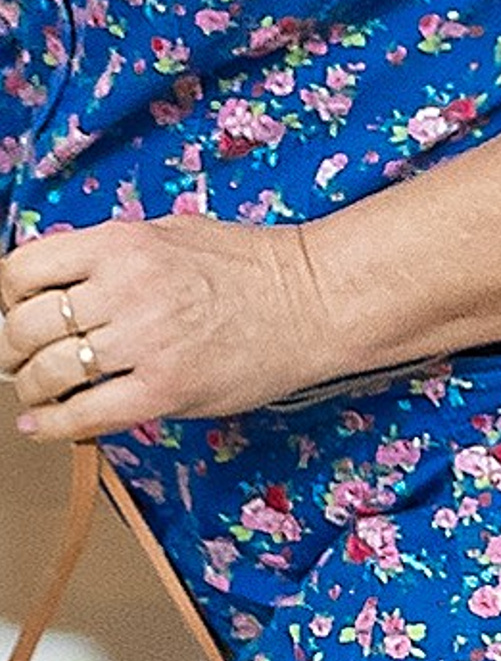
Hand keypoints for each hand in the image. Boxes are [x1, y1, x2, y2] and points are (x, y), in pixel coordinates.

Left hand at [2, 217, 337, 440]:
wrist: (311, 301)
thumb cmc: (249, 267)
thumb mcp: (168, 233)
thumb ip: (113, 256)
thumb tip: (66, 280)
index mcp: (119, 244)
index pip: (24, 269)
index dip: (8, 296)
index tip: (16, 311)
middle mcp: (123, 289)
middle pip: (28, 324)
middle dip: (11, 348)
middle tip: (15, 360)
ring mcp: (145, 342)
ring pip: (51, 370)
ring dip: (31, 386)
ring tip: (35, 392)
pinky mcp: (167, 390)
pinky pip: (89, 413)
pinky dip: (54, 425)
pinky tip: (41, 427)